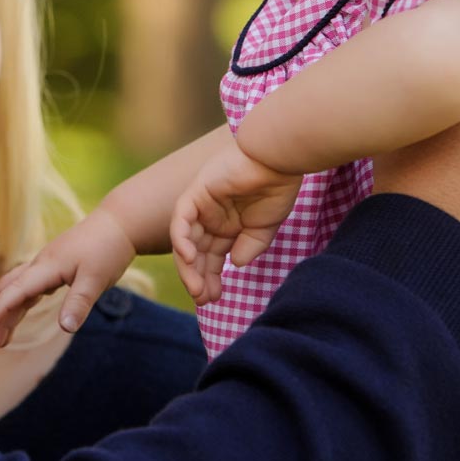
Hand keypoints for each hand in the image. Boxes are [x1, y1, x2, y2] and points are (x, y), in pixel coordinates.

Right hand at [0, 207, 134, 349]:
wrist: (119, 222)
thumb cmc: (108, 249)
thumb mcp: (96, 279)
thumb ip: (79, 303)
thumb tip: (65, 328)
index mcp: (48, 266)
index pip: (19, 290)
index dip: (2, 308)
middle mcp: (43, 263)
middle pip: (15, 292)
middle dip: (1, 318)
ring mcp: (48, 262)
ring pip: (21, 287)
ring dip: (9, 309)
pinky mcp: (57, 264)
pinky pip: (31, 282)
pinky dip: (20, 296)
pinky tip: (18, 304)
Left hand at [171, 146, 301, 304]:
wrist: (278, 160)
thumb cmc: (276, 188)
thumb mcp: (263, 228)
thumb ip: (248, 247)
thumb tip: (234, 265)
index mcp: (226, 226)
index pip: (211, 257)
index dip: (211, 278)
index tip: (214, 299)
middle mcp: (210, 218)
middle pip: (196, 253)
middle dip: (198, 278)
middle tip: (203, 300)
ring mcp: (201, 206)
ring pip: (185, 241)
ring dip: (188, 266)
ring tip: (197, 288)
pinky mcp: (196, 193)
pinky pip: (181, 219)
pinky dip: (182, 239)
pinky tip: (190, 258)